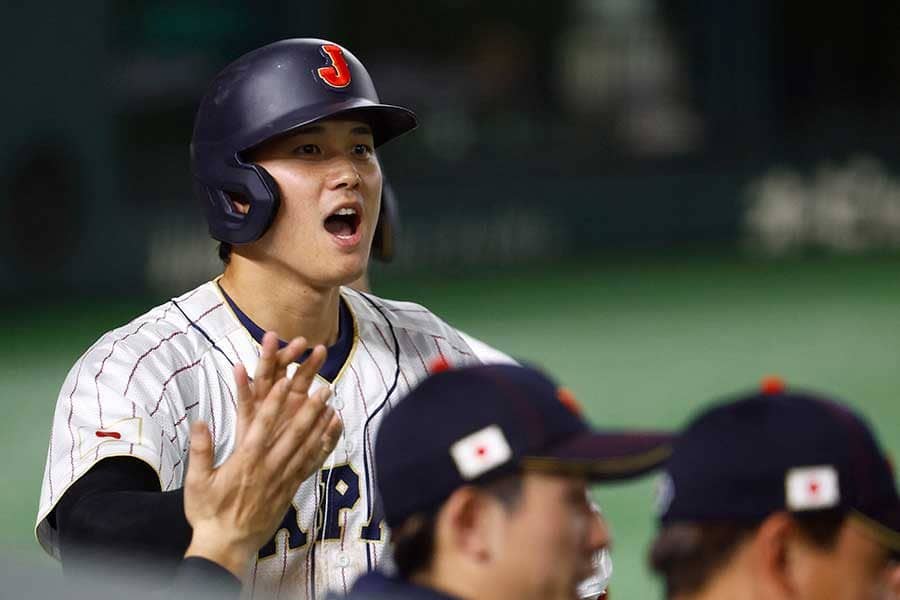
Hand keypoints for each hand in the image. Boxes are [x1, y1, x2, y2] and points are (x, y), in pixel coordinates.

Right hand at [183, 332, 342, 578]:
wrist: (226, 546)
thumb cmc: (209, 513)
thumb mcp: (197, 482)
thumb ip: (200, 450)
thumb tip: (199, 421)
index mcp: (245, 461)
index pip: (262, 425)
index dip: (275, 402)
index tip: (285, 381)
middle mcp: (268, 467)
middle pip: (293, 433)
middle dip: (310, 409)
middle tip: (324, 388)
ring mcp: (282, 479)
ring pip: (306, 447)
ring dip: (320, 425)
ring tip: (333, 405)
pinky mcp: (290, 490)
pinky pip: (310, 465)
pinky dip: (322, 449)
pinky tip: (331, 435)